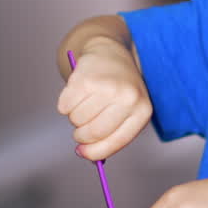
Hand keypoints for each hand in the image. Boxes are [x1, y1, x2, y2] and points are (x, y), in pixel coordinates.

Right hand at [56, 39, 151, 159]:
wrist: (111, 54)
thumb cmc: (118, 90)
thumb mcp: (125, 111)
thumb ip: (110, 135)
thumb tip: (85, 154)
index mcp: (142, 110)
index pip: (117, 141)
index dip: (96, 152)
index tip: (83, 152)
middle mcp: (127, 98)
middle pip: (94, 132)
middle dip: (81, 136)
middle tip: (79, 131)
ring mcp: (107, 87)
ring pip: (77, 119)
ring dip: (74, 118)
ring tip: (82, 105)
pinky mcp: (85, 79)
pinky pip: (64, 106)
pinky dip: (65, 106)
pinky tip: (75, 94)